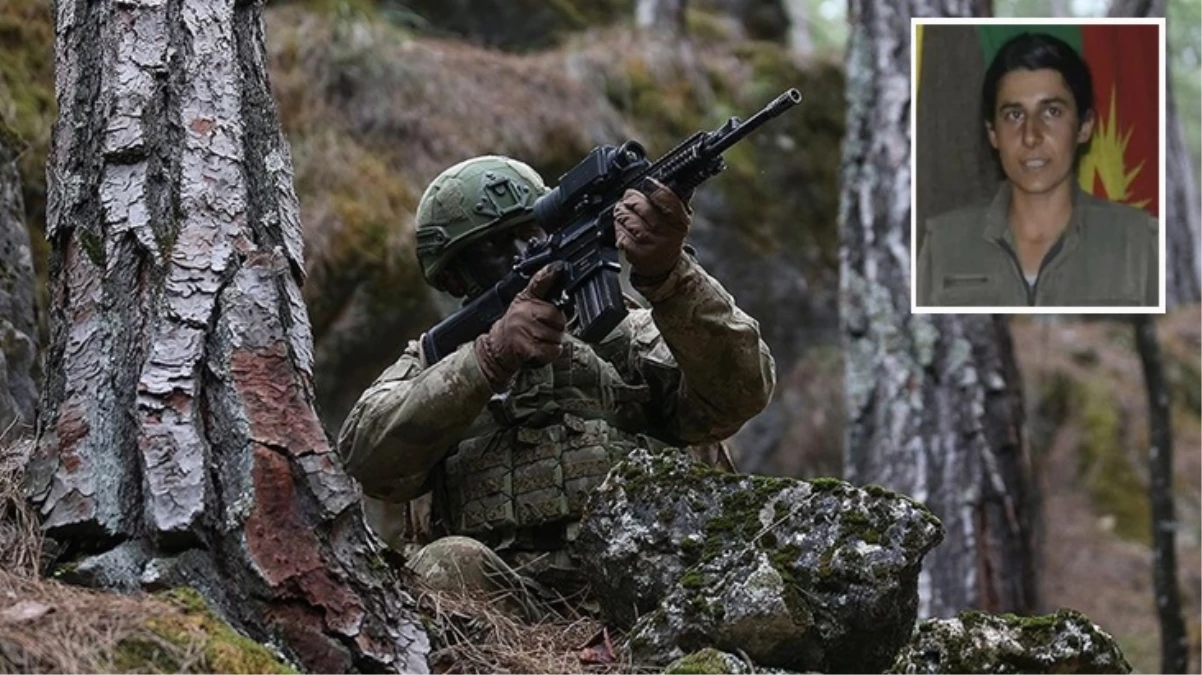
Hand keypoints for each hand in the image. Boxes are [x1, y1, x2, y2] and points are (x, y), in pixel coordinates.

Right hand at [473, 264, 566, 390]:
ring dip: (555, 339)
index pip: (540, 283)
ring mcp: (524, 330)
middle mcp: (523, 312)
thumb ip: (540, 286)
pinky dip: (553, 351)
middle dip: (559, 324)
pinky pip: (551, 349)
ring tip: (544, 338)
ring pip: (556, 334)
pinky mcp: (526, 348)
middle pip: (556, 316)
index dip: (549, 275)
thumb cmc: (516, 323)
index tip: (557, 267)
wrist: (498, 345)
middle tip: (550, 327)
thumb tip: (555, 270)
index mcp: (525, 299)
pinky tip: (544, 348)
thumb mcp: (524, 300)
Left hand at [614, 179, 690, 279]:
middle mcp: (667, 234)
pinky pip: (620, 232)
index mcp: (680, 222)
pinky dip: (618, 227)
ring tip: (624, 211)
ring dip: (622, 211)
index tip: (647, 183)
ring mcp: (650, 244)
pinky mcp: (636, 253)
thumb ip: (676, 199)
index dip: (654, 188)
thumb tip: (674, 178)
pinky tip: (624, 227)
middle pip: (642, 206)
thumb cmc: (669, 236)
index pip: (667, 199)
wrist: (663, 265)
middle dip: (632, 198)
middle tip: (630, 197)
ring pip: (628, 218)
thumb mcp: (679, 218)